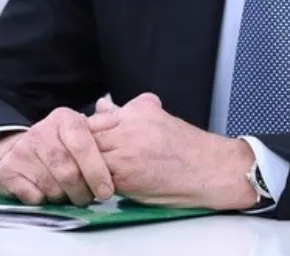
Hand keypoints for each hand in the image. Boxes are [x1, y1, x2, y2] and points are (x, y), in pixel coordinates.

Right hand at [0, 107, 114, 205]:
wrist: (20, 150)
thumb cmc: (62, 144)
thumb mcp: (82, 130)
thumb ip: (105, 127)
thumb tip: (126, 117)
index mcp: (64, 118)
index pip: (83, 146)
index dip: (97, 171)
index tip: (106, 190)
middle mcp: (41, 131)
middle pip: (68, 172)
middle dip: (83, 191)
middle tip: (88, 197)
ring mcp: (22, 150)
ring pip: (52, 188)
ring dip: (65, 197)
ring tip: (69, 194)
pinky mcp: (8, 170)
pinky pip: (34, 197)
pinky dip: (45, 201)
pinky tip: (47, 193)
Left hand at [86, 93, 257, 210]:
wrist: (209, 168)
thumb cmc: (187, 148)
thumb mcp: (156, 118)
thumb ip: (126, 111)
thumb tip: (102, 105)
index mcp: (135, 111)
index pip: (93, 118)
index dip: (85, 133)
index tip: (83, 143)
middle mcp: (128, 128)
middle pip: (86, 136)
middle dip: (80, 150)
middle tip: (81, 160)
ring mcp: (126, 151)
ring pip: (88, 157)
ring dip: (85, 167)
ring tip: (89, 174)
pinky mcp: (126, 176)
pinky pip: (97, 177)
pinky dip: (95, 182)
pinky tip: (100, 184)